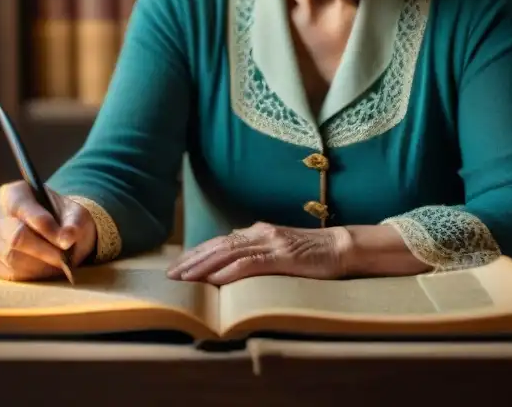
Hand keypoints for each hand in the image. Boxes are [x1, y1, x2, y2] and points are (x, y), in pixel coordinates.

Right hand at [0, 181, 95, 280]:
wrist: (55, 233)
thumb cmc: (64, 220)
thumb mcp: (76, 215)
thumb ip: (74, 223)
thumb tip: (68, 238)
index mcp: (13, 193)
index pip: (23, 208)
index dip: (45, 227)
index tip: (67, 241)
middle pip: (15, 237)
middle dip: (45, 251)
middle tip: (66, 259)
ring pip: (13, 258)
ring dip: (40, 265)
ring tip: (58, 263)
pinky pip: (10, 273)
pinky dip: (33, 274)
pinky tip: (45, 267)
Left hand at [166, 221, 351, 284]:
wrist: (342, 247)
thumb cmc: (312, 253)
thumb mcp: (279, 250)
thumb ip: (257, 254)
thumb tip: (231, 265)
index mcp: (258, 231)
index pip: (219, 242)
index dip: (196, 254)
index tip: (176, 268)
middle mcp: (260, 232)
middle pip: (218, 245)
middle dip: (191, 260)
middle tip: (170, 275)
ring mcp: (271, 242)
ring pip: (229, 253)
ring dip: (203, 266)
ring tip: (185, 279)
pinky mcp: (283, 256)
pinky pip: (251, 263)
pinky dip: (230, 271)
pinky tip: (215, 279)